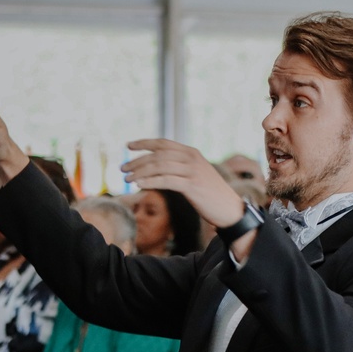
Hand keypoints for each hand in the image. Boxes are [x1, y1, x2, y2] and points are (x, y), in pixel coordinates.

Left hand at [122, 139, 244, 228]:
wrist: (229, 209)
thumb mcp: (196, 174)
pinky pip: (166, 180)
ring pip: (160, 166)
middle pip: (158, 155)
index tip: (128, 146)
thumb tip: (156, 169)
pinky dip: (150, 182)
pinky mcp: (192, 185)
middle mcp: (192, 158)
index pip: (163, 143)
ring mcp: (192, 171)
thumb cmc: (210, 194)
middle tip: (123, 169)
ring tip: (127, 180)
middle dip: (137, 161)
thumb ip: (179, 167)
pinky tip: (139, 185)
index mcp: (192, 152)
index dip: (144, 143)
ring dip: (140, 172)